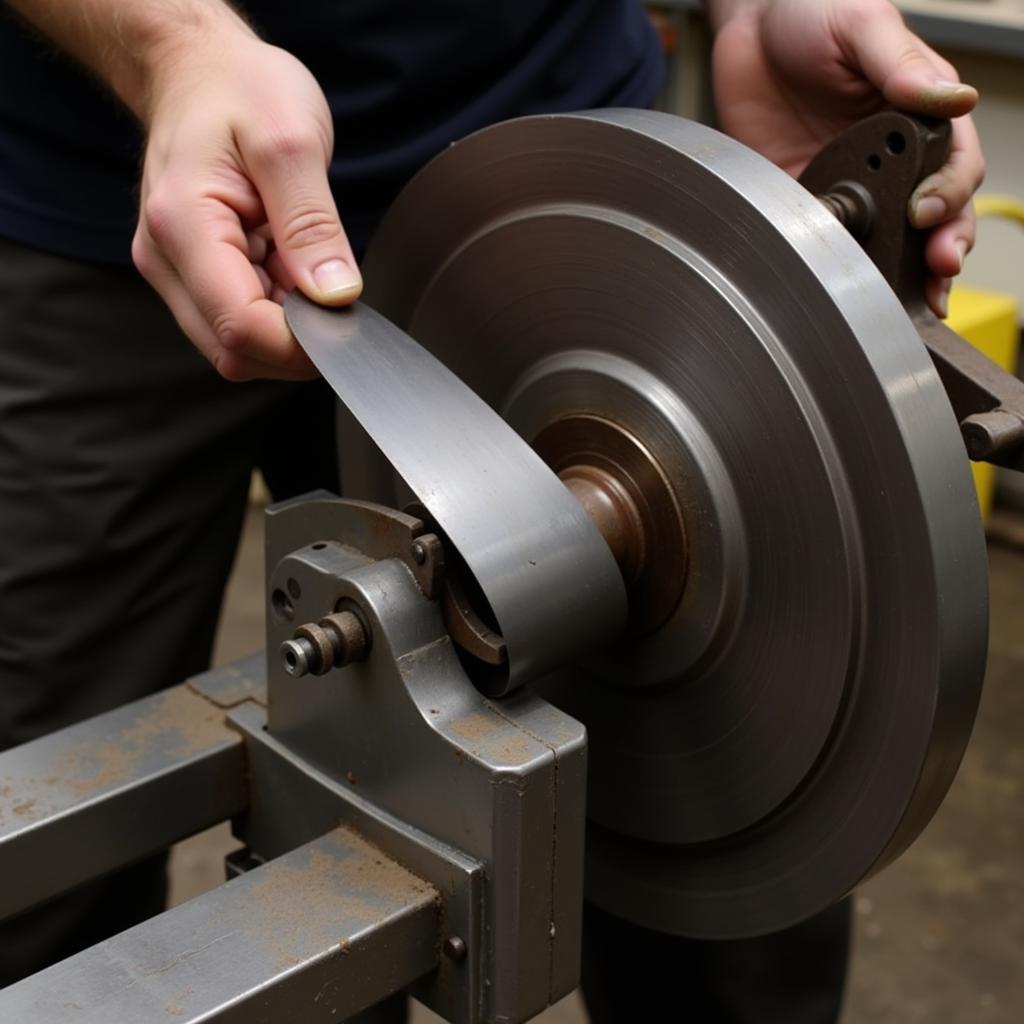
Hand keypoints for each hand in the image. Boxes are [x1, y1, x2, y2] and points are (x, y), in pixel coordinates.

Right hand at [132, 16, 359, 379]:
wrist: (197, 68)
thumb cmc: (240, 89)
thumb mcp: (292, 141)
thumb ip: (313, 224)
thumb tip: (335, 296)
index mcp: (184, 225)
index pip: (239, 327)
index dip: (300, 343)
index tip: (345, 321)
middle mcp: (166, 260)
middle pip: (234, 350)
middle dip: (294, 340)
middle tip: (328, 286)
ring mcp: (174, 272)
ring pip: (236, 346)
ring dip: (285, 326)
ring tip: (301, 261)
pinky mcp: (190, 276)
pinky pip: (238, 321)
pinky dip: (276, 311)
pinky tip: (288, 266)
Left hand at [711, 0, 984, 317]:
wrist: (748, 31)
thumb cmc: (813, 12)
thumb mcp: (862, 22)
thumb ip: (902, 63)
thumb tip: (949, 99)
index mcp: (922, 113)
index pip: (955, 163)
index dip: (950, 194)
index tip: (926, 211)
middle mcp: (893, 155)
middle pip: (934, 213)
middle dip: (943, 245)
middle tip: (938, 269)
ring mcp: (853, 182)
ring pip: (890, 237)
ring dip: (906, 269)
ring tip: (917, 296)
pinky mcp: (810, 199)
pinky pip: (828, 237)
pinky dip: (841, 263)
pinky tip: (849, 282)